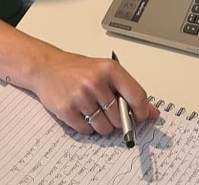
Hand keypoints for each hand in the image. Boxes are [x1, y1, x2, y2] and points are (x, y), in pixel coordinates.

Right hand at [29, 49, 159, 136]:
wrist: (46, 67)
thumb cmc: (77, 70)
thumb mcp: (105, 72)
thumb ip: (129, 91)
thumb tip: (152, 112)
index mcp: (109, 69)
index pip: (137, 96)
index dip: (141, 111)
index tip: (140, 116)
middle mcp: (95, 81)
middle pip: (120, 117)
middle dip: (117, 119)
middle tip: (106, 108)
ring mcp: (80, 96)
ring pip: (105, 127)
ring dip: (101, 125)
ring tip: (92, 110)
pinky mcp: (67, 110)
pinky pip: (87, 131)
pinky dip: (86, 127)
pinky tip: (81, 113)